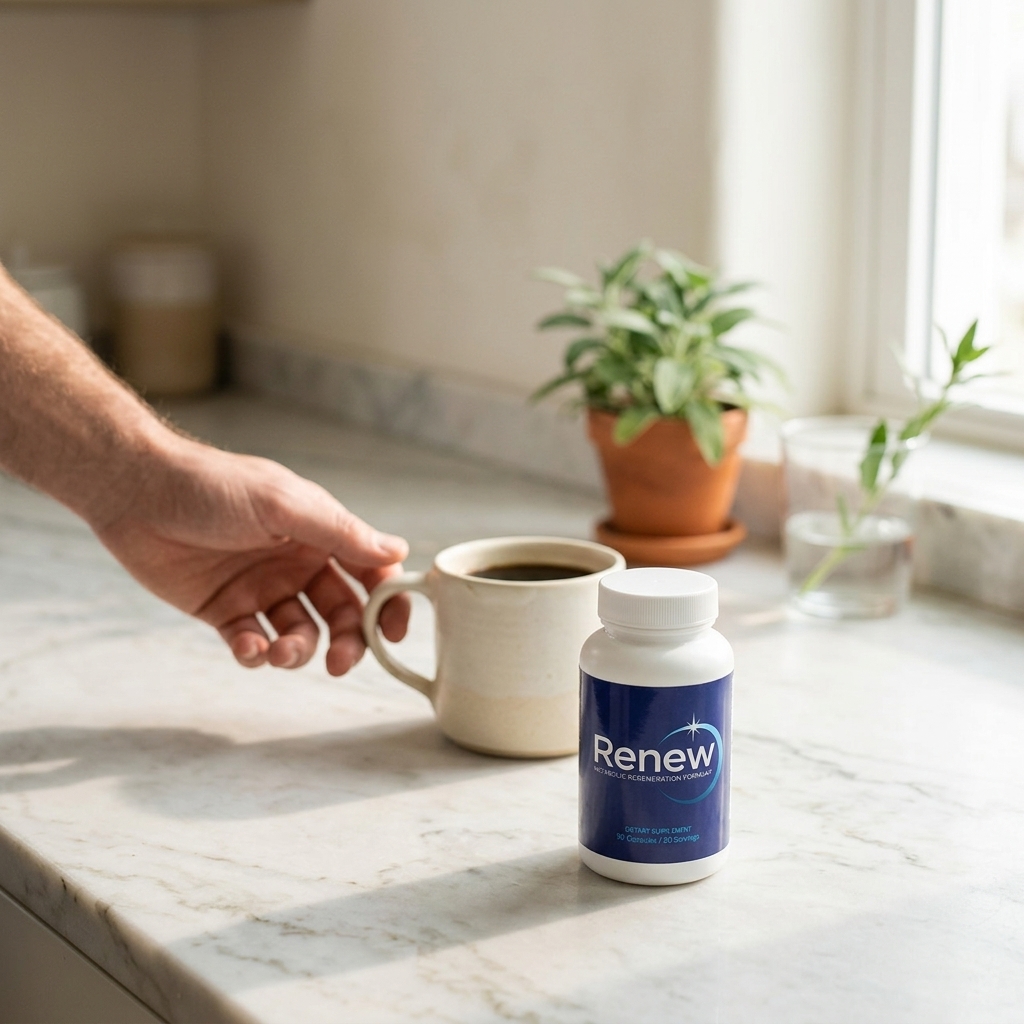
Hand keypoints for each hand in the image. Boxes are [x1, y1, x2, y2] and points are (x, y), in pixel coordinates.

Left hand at [91, 437, 410, 675]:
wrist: (138, 493)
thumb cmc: (214, 487)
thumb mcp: (284, 506)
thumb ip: (340, 533)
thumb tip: (399, 551)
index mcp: (320, 534)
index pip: (370, 572)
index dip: (388, 603)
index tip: (392, 635)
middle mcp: (298, 563)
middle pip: (342, 613)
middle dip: (348, 641)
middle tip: (340, 662)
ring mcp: (263, 588)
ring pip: (300, 634)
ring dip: (299, 651)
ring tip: (280, 652)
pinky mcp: (225, 610)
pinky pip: (252, 643)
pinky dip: (255, 653)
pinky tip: (248, 647)